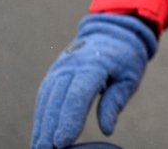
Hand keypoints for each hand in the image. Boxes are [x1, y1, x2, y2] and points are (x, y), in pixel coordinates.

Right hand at [31, 14, 157, 148]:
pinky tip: (39, 133)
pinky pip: (44, 94)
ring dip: (41, 124)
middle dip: (50, 127)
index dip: (69, 120)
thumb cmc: (124, 58)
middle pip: (57, 99)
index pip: (78, 95)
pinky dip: (41, 114)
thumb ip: (114, 102)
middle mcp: (72, 64)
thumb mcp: (129, 78)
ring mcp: (60, 67)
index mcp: (94, 64)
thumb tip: (106, 130)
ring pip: (46, 98)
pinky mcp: (54, 72)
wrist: (111, 31)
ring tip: (39, 147)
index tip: (63, 142)